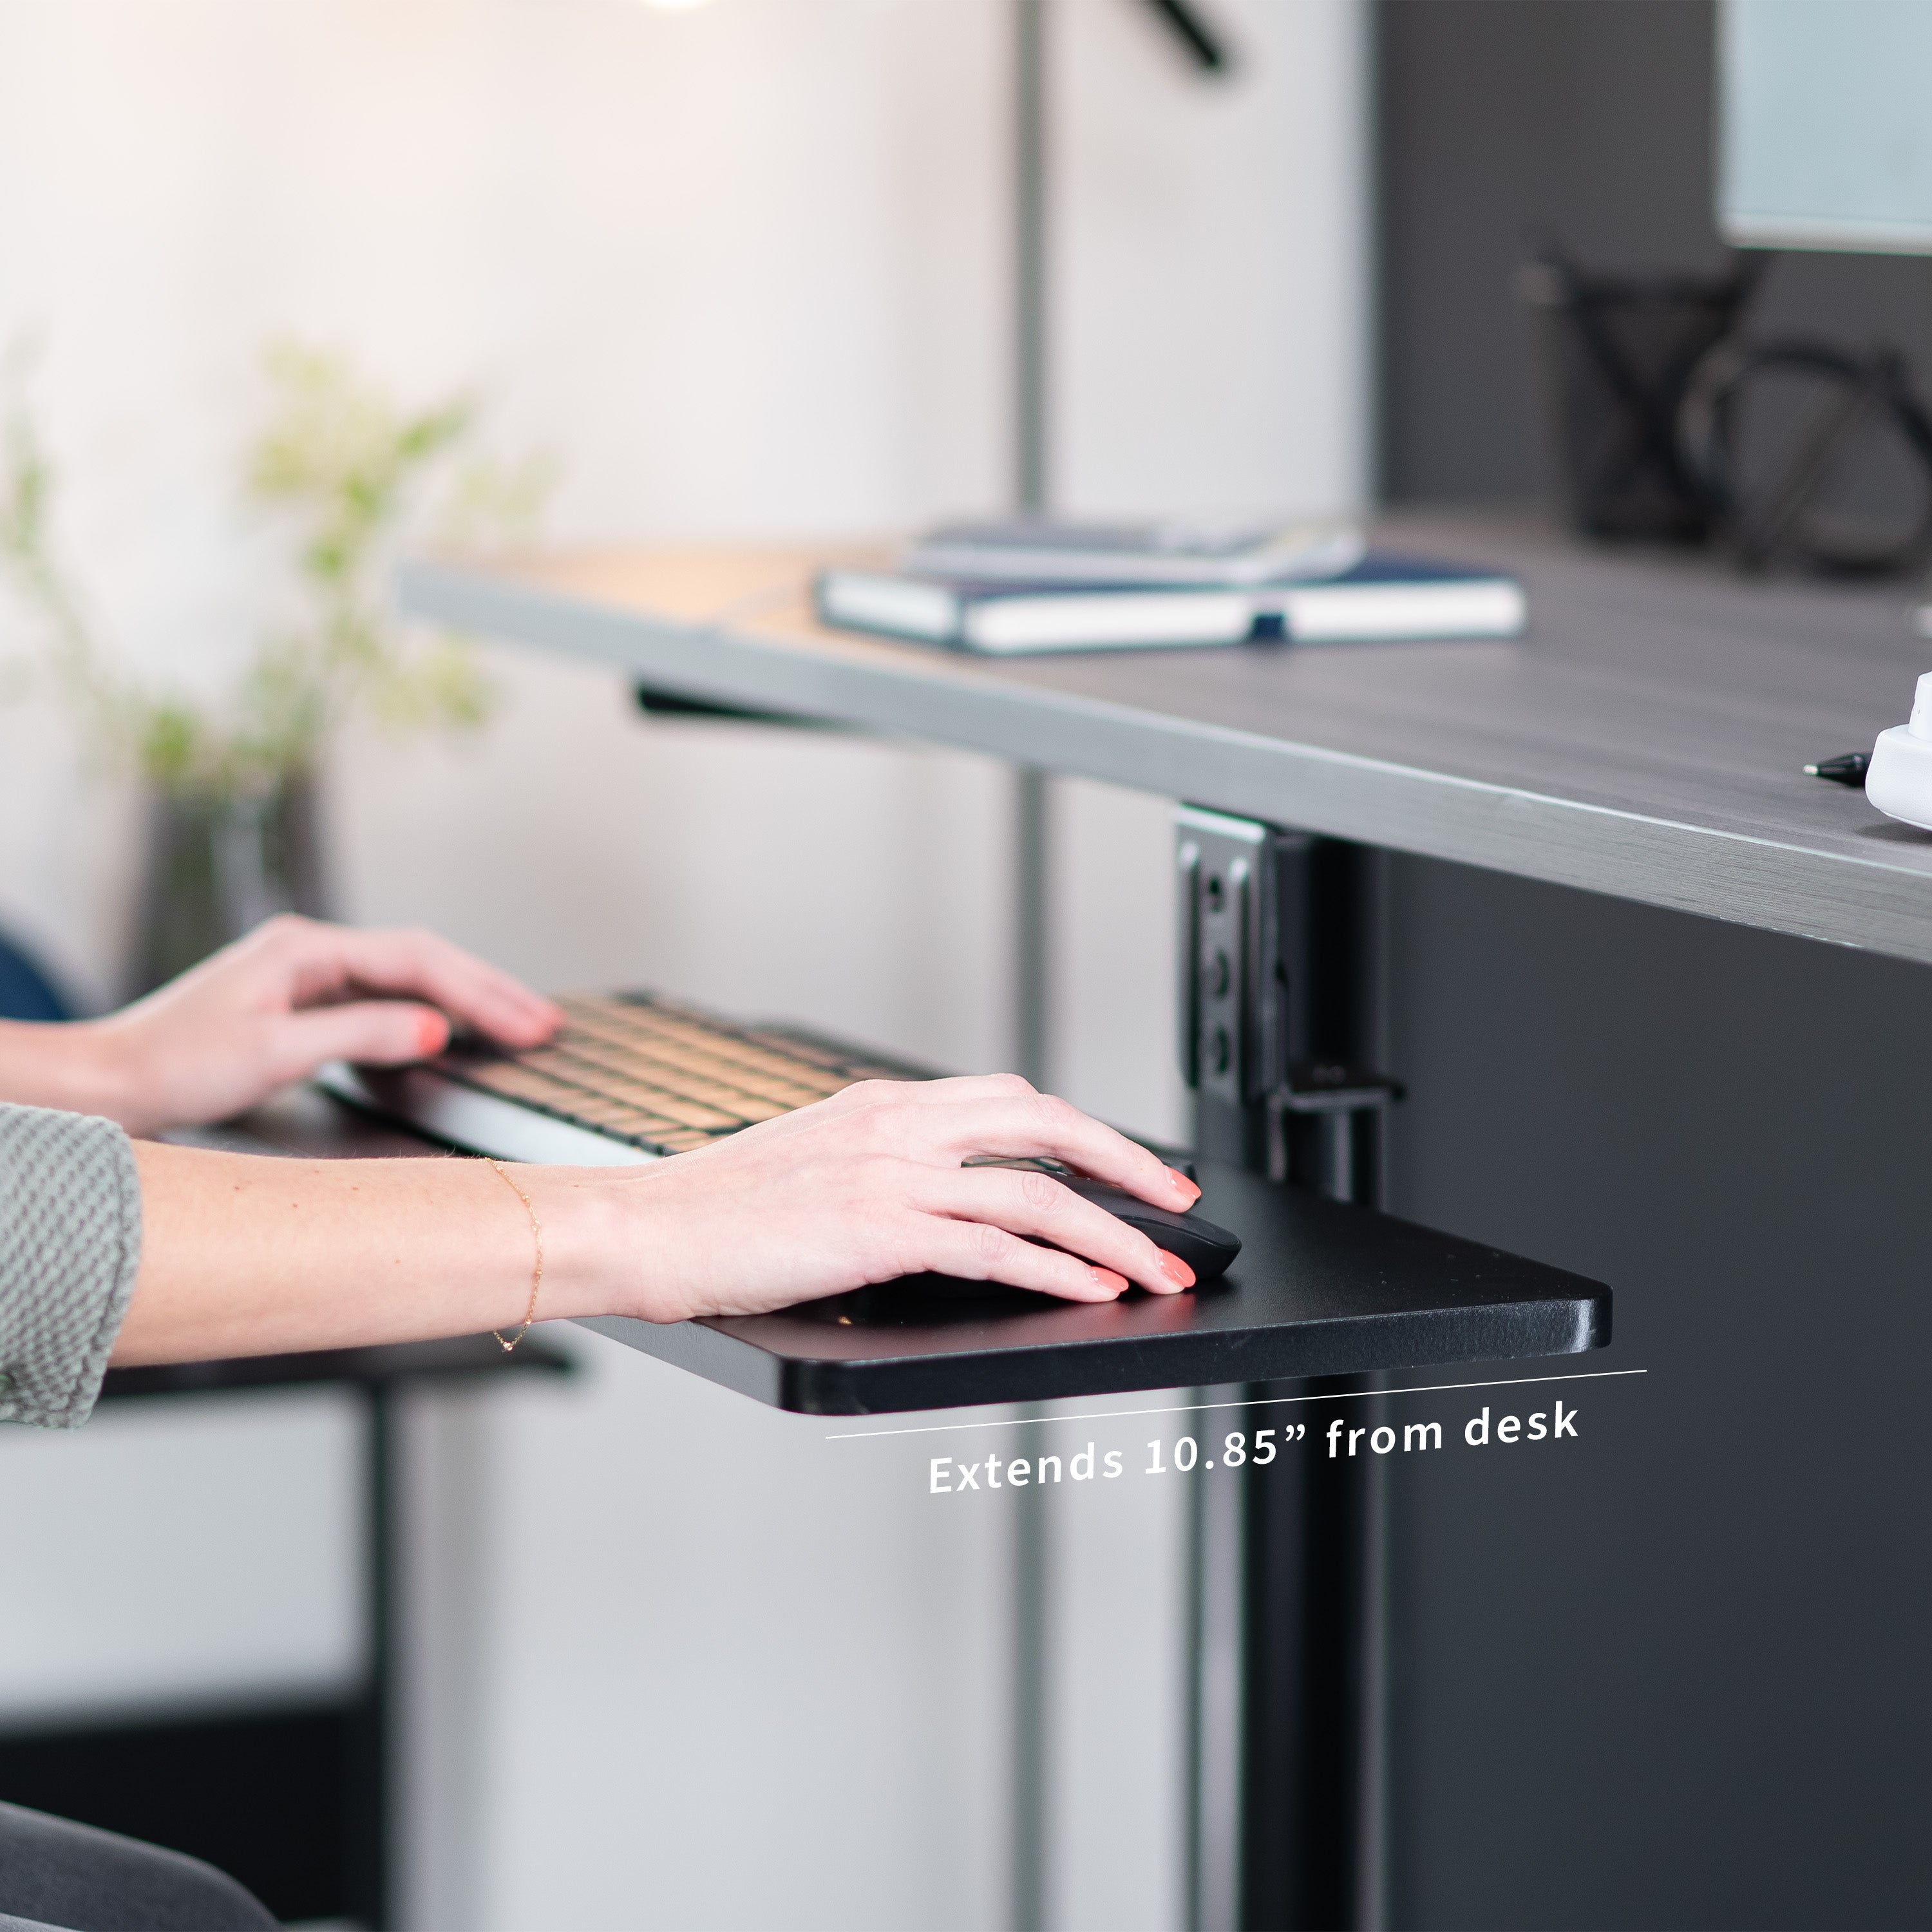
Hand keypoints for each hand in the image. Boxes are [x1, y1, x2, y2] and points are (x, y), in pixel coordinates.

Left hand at [79, 915, 560, 1135]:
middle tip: (546, 1025)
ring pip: (409, 979)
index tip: (530, 1024)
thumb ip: (361, 1034)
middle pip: (424, 961)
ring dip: (466, 1003)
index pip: (419, 961)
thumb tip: (438, 1028)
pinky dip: (431, 1016)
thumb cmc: (173, 1065)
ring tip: (521, 1026)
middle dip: (489, 993)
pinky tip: (457, 1034)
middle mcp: (311, 951)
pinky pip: (386, 1000)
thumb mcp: (274, 1051)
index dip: (482, 993)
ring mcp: (308, 976)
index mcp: (307, 948)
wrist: (107, 1081)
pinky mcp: (303, 1005)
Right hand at [566, 1072, 1207, 1319]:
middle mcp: (897, 1125)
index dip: (1082, 1133)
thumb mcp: (812, 1162)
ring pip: (1035, 1194)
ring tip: (1157, 1270)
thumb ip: (881, 1166)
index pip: (1012, 1102)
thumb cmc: (715, 1209)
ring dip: (1111, 1236)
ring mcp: (890, 1174)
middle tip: (1175, 1201)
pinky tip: (1090, 1290)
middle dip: (1125, 1163)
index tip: (1127, 1165)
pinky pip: (991, 1248)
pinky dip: (1053, 1269)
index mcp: (885, 1105)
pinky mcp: (877, 1229)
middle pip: (1045, 1125)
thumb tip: (945, 1199)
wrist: (645, 1228)